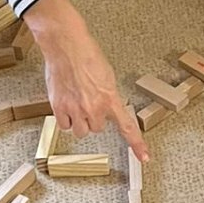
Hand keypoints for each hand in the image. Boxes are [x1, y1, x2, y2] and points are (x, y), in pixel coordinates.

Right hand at [24, 0, 148, 160]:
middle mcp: (93, 107)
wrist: (66, 45)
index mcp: (110, 97)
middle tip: (89, 101)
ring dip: (80, 121)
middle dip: (94, 119)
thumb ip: (108, 96)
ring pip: (80, 131)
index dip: (137, 144)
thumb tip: (106, 107)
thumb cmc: (86, 55)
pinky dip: (66, 119)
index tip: (144, 157)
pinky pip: (65, 126)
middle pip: (97, 128)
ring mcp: (75, 109)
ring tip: (77, 103)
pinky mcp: (59, 107)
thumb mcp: (106, 75)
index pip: (127, 126)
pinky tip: (66, 105)